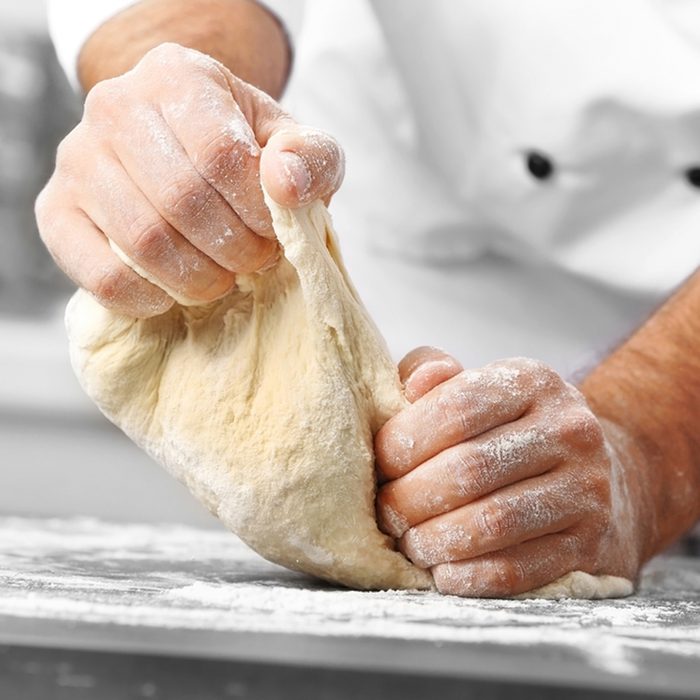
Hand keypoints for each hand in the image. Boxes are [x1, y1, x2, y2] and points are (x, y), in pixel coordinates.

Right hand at [36, 42, 343, 315]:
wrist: (185, 154)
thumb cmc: (247, 153)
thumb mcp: (294, 146)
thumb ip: (311, 158)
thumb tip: (285, 182)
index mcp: (178, 76)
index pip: (219, 154)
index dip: (256, 211)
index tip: (275, 232)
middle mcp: (114, 106)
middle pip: (181, 200)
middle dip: (235, 249)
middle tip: (255, 260)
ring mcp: (77, 159)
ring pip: (144, 242)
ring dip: (200, 278)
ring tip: (224, 274)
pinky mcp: (56, 212)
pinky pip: (102, 276)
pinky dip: (151, 298)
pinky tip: (177, 291)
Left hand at [375, 347, 647, 596]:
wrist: (593, 473)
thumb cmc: (506, 428)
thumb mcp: (475, 386)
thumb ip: (433, 374)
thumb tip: (414, 383)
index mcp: (532, 381)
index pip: (457, 408)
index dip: (404, 441)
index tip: (379, 465)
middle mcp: (568, 428)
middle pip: (470, 469)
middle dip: (410, 498)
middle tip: (386, 514)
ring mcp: (587, 487)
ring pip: (493, 522)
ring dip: (436, 541)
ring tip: (410, 543)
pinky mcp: (589, 541)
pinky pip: (519, 568)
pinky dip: (471, 576)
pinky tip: (443, 574)